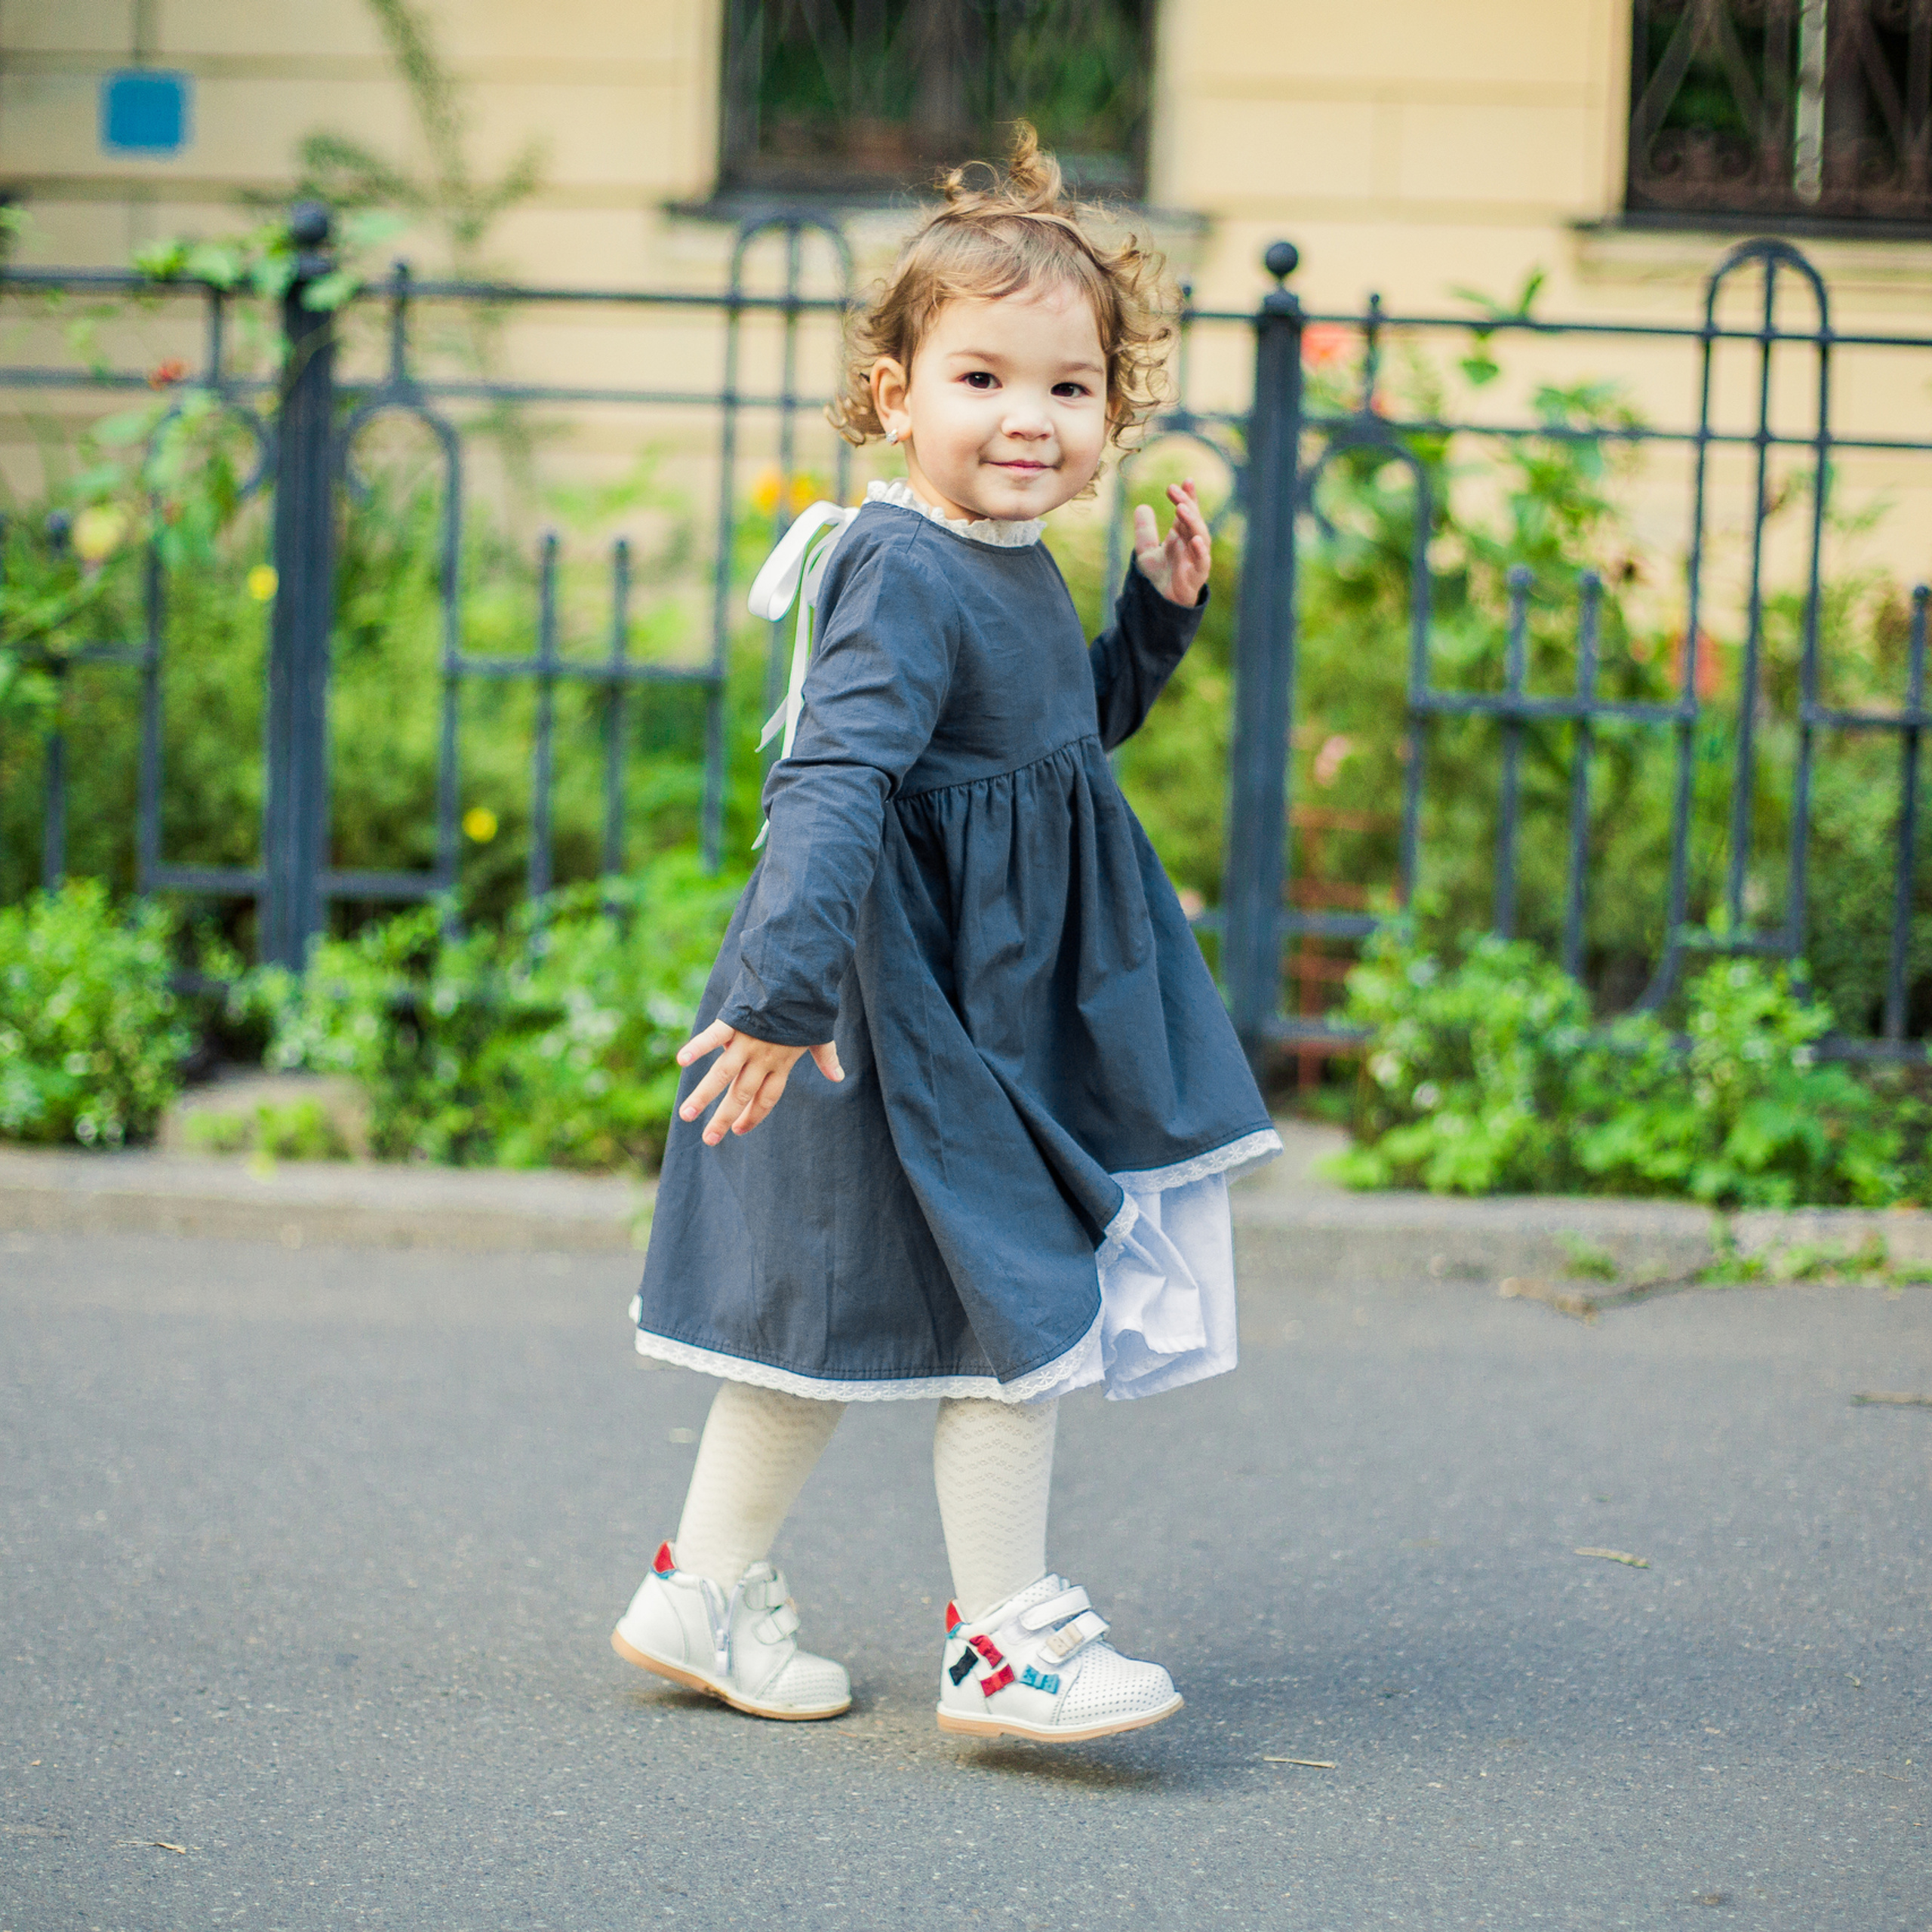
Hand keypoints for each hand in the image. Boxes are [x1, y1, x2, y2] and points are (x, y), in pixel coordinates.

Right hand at [675, 1019, 843, 1145]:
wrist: (800, 977)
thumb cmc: (808, 1007)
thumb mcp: (820, 1035)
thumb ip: (826, 1057)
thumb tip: (839, 1078)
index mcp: (782, 1063)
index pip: (766, 1098)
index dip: (753, 1116)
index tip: (738, 1130)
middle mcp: (762, 1058)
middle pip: (741, 1094)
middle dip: (723, 1119)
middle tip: (709, 1140)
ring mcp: (747, 1041)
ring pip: (722, 1075)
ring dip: (703, 1096)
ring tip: (686, 1116)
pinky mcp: (733, 1021)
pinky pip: (713, 1037)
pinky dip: (697, 1047)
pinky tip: (682, 1061)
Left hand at [1132, 480, 1210, 606]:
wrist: (1158, 604)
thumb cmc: (1157, 578)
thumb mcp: (1145, 550)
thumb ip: (1145, 530)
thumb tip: (1142, 506)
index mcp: (1182, 537)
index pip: (1188, 512)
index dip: (1188, 497)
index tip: (1185, 480)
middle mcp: (1191, 545)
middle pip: (1193, 520)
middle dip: (1186, 503)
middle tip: (1174, 490)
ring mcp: (1196, 559)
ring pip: (1201, 536)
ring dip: (1192, 521)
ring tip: (1181, 508)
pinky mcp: (1196, 576)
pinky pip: (1202, 562)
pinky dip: (1200, 551)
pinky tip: (1196, 539)